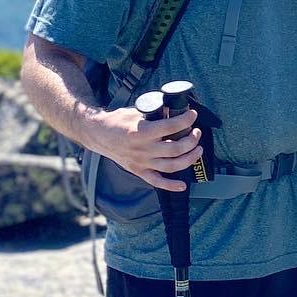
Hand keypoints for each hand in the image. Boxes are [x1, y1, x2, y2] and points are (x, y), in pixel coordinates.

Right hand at [87, 106, 202, 191]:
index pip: (171, 126)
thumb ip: (156, 113)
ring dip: (189, 158)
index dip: (186, 120)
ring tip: (198, 150)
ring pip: (172, 166)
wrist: (99, 134)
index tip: (193, 115)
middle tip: (196, 132)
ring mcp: (142, 163)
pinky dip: (171, 186)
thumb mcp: (137, 111)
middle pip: (176, 149)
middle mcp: (143, 149)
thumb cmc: (118, 121)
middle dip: (192, 140)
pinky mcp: (139, 171)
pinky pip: (157, 182)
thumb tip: (175, 111)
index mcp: (142, 132)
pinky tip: (183, 185)